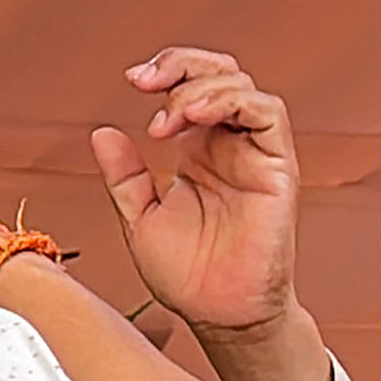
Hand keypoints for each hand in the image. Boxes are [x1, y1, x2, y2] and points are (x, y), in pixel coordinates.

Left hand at [88, 47, 299, 340]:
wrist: (218, 315)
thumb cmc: (188, 277)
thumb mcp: (140, 219)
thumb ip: (125, 176)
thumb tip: (102, 133)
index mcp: (197, 152)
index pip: (189, 89)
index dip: (165, 73)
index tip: (131, 80)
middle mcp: (228, 146)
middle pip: (218, 74)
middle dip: (180, 64)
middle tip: (143, 81)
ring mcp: (255, 154)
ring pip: (242, 88)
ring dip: (200, 88)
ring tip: (166, 119)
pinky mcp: (279, 168)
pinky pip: (268, 115)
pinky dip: (232, 103)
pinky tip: (195, 118)